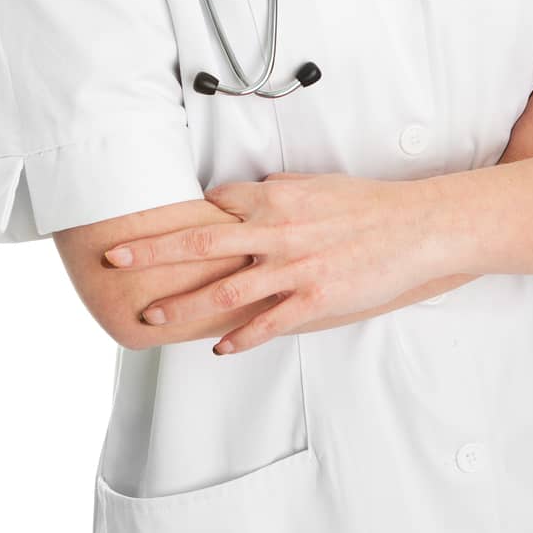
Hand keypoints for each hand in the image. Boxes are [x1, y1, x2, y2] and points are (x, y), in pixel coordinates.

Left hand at [102, 171, 442, 354]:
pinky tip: (219, 348)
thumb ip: (278, 188)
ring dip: (184, 305)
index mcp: (276, 197)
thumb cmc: (368, 205)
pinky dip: (241, 337)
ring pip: (225, 289)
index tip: (155, 225)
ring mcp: (295, 267)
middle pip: (201, 242)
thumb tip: (249, 190)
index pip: (215, 205)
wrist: (415, 228)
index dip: (185, 216)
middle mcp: (277, 231)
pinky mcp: (315, 298)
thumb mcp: (318, 184)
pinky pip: (269, 322)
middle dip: (153, 251)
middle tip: (117, 257)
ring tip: (153, 316)